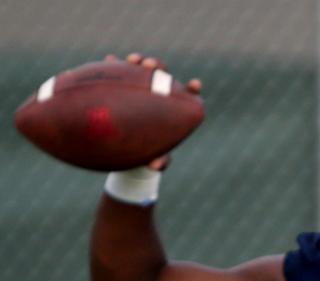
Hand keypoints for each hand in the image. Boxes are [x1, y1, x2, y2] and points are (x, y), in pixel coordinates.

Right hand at [104, 53, 201, 170]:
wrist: (126, 151)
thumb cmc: (149, 154)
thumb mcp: (155, 159)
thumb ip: (160, 161)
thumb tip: (155, 165)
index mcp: (173, 108)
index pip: (188, 95)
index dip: (193, 88)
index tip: (195, 84)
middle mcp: (158, 93)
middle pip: (162, 74)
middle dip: (158, 66)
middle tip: (151, 66)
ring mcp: (139, 86)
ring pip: (140, 69)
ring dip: (138, 61)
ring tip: (132, 60)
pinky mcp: (121, 85)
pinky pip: (117, 72)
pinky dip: (114, 65)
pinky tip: (108, 59)